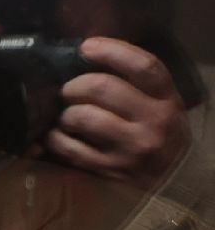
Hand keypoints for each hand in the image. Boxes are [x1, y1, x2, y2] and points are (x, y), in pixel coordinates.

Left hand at [45, 37, 189, 190]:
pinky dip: (55, 139)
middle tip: (68, 90)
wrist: (174, 183)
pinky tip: (56, 136)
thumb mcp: (163, 107)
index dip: (111, 50)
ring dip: (65, 113)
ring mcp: (130, 148)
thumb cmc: (162, 137)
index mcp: (167, 101)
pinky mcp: (109, 170)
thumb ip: (137, 85)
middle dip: (75, 85)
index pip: (143, 66)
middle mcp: (153, 123)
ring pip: (83, 117)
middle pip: (103, 88)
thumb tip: (92, 59)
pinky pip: (70, 148)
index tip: (87, 46)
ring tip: (66, 116)